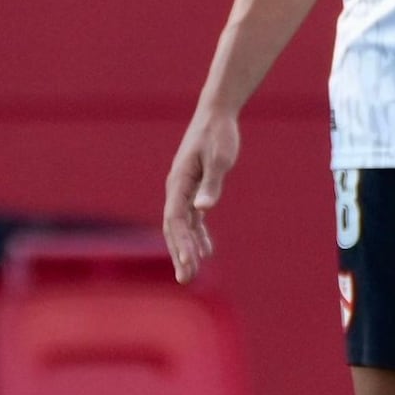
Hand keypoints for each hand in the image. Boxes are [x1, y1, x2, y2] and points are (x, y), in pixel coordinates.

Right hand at [163, 107, 240, 283]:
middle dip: (179, 253)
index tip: (190, 262)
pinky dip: (198, 234)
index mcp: (179, 182)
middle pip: (174, 228)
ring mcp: (184, 189)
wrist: (217, 114)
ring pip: (182, 225)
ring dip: (186, 248)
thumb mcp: (220, 158)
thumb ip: (212, 184)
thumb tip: (203, 208)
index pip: (175, 219)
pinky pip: (192, 217)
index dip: (181, 242)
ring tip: (192, 273)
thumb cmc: (218, 134)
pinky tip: (206, 251)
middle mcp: (177, 189)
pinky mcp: (194, 188)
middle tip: (186, 279)